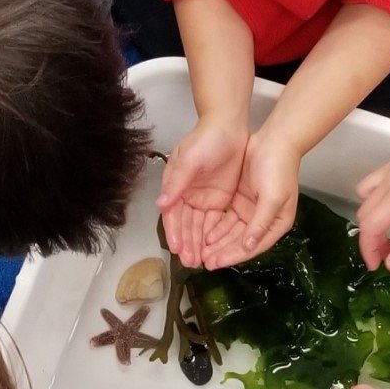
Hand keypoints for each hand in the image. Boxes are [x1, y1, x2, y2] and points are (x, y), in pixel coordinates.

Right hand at [158, 118, 247, 266]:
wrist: (229, 126)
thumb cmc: (205, 139)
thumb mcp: (189, 160)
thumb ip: (176, 184)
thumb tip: (161, 204)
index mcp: (175, 187)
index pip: (173, 215)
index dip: (174, 232)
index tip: (177, 248)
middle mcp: (186, 196)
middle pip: (185, 225)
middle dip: (187, 244)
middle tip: (191, 262)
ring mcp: (203, 199)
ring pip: (198, 227)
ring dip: (198, 244)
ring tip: (201, 262)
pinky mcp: (219, 199)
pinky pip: (213, 222)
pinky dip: (212, 235)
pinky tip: (214, 249)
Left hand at [199, 132, 300, 268]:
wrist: (275, 140)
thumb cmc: (278, 169)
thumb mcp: (272, 198)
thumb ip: (260, 224)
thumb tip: (248, 246)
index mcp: (277, 224)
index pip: (252, 246)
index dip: (233, 256)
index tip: (215, 263)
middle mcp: (264, 221)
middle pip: (240, 242)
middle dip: (222, 252)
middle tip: (203, 262)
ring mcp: (252, 211)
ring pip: (231, 232)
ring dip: (217, 242)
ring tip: (201, 252)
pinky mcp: (241, 200)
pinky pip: (226, 219)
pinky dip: (216, 227)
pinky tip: (204, 235)